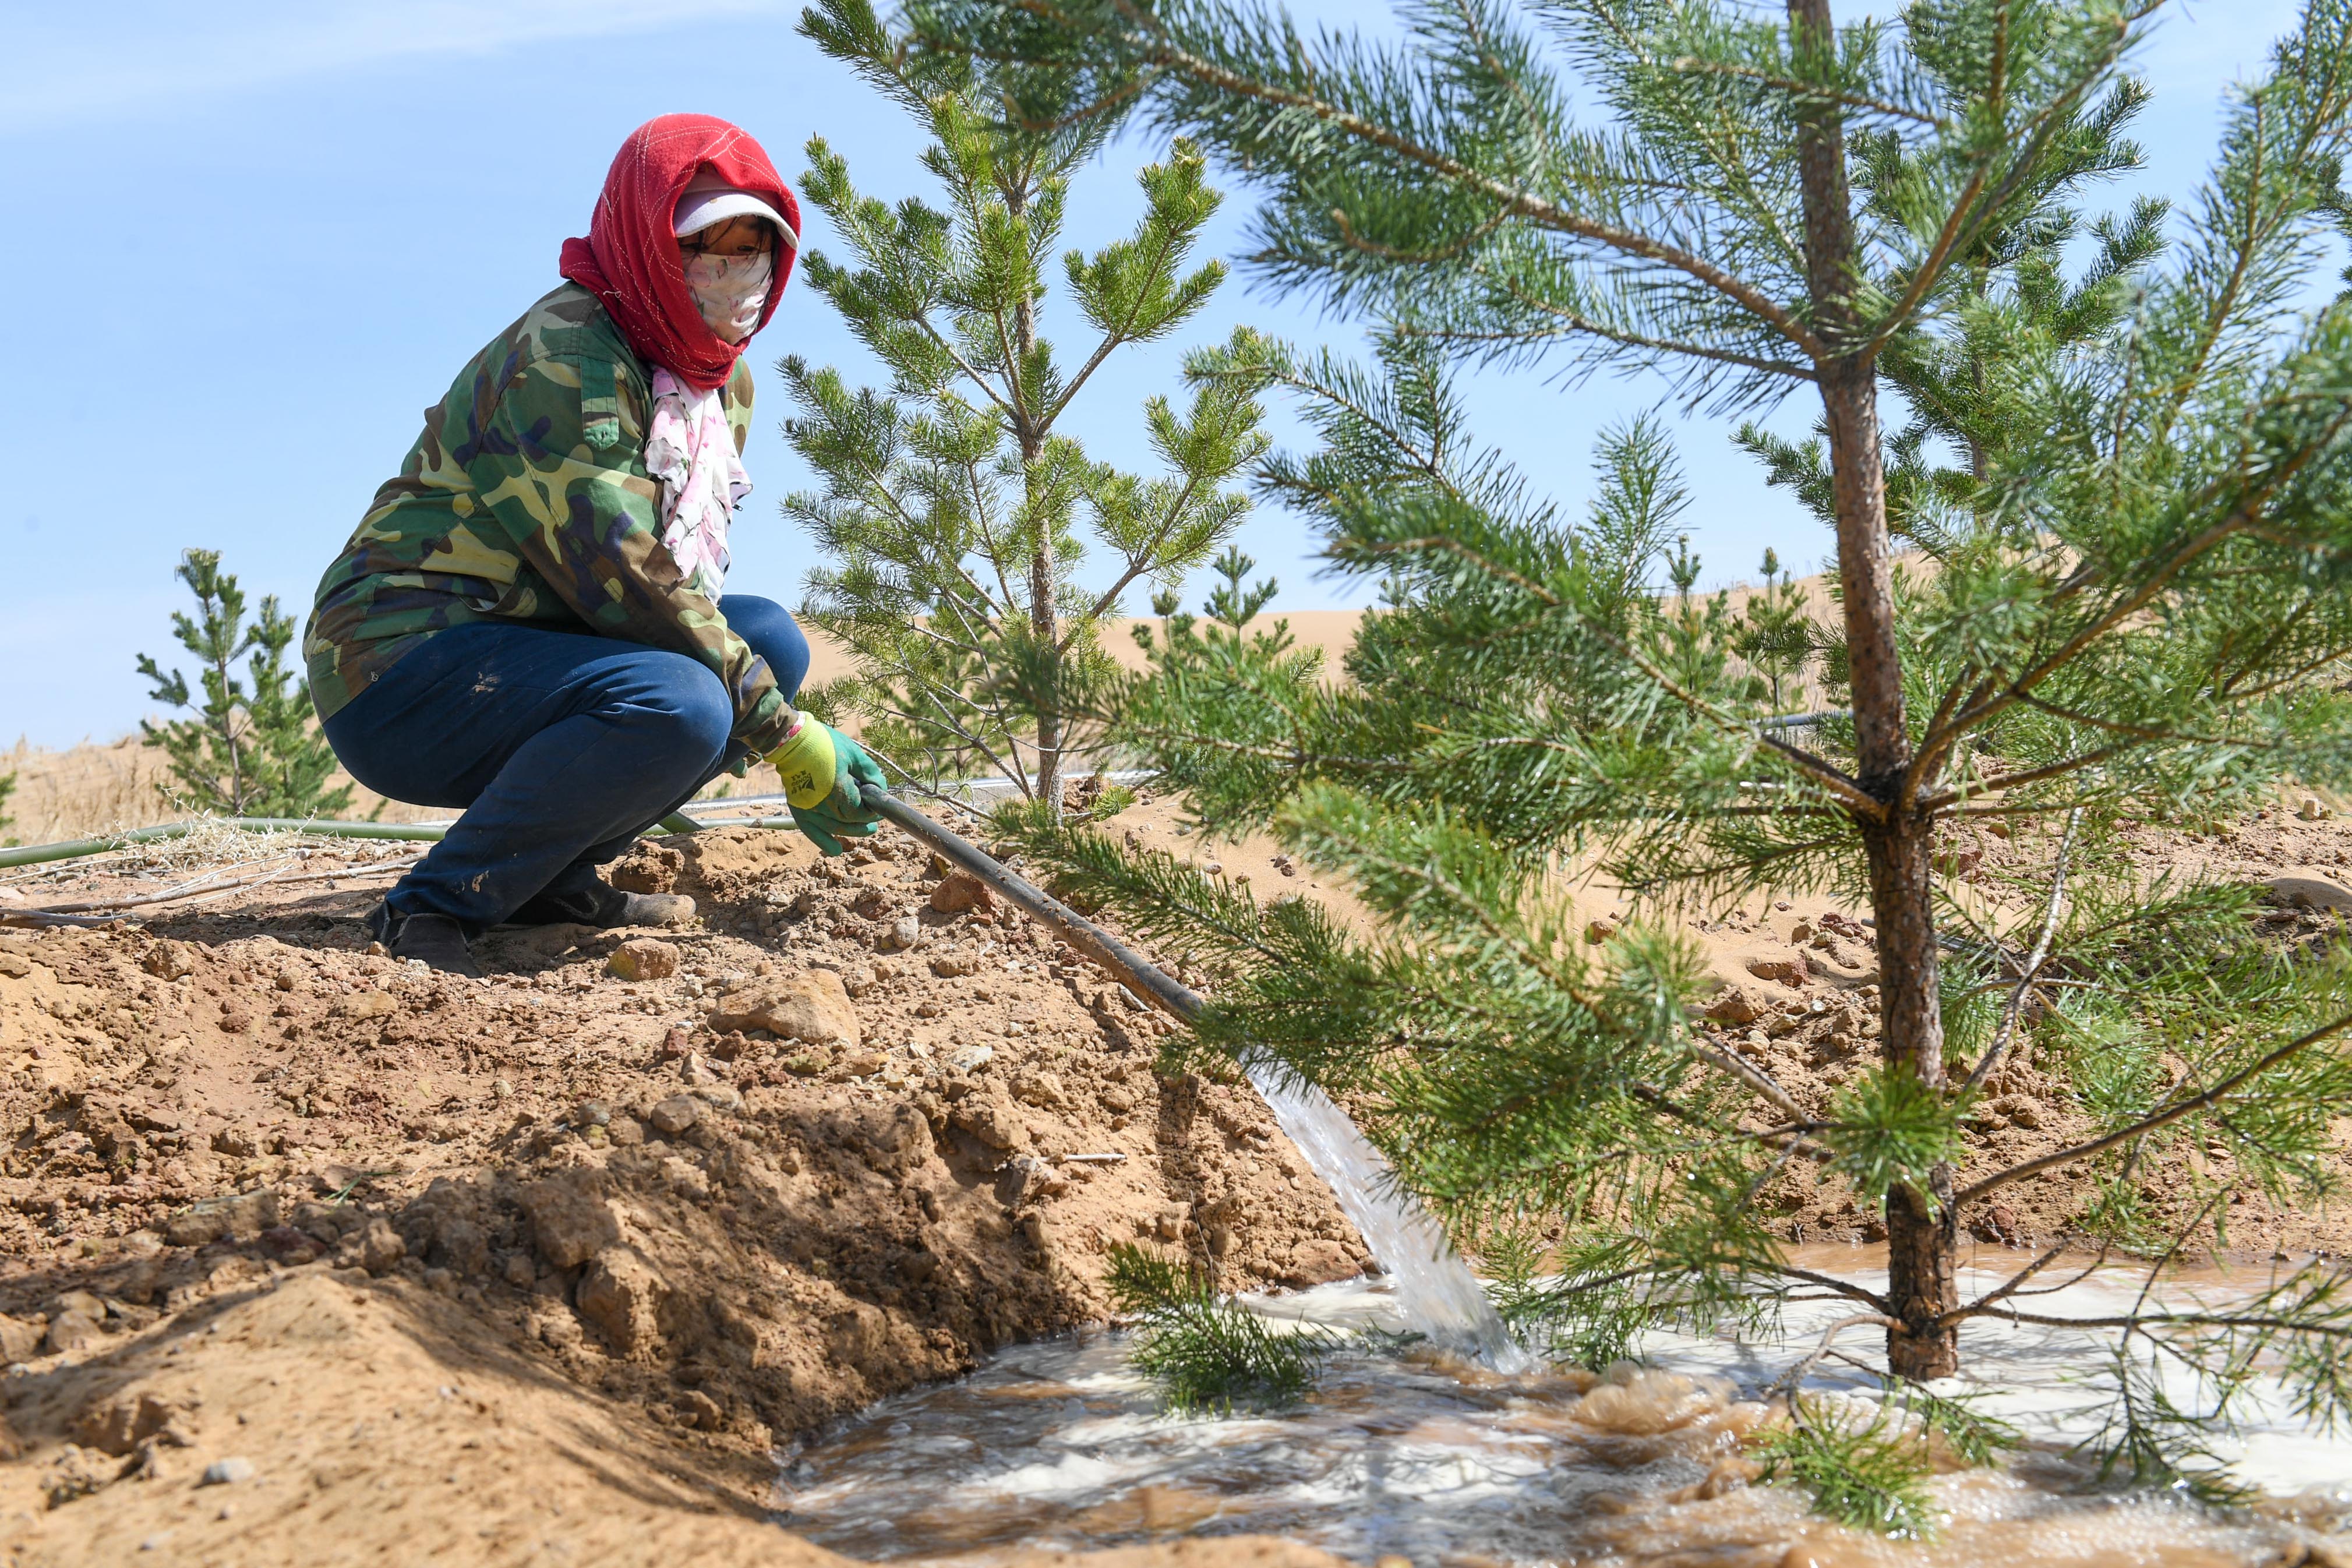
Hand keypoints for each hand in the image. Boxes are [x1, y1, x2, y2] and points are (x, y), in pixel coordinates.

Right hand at [766, 720, 887, 855]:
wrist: (792, 741)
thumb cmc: (825, 744)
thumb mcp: (854, 754)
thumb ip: (871, 773)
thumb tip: (881, 789)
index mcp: (838, 789)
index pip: (860, 812)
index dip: (871, 812)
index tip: (878, 807)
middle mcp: (823, 804)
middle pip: (849, 822)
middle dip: (865, 822)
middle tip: (875, 820)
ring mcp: (809, 809)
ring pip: (835, 828)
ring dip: (852, 832)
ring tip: (868, 831)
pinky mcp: (798, 809)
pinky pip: (812, 832)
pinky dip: (824, 842)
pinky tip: (837, 849)